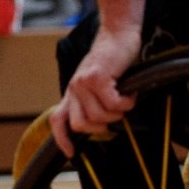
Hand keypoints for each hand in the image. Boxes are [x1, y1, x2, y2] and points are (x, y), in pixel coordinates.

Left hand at [51, 26, 140, 155]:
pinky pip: (113, 104)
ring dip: (118, 112)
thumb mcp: (99, 84)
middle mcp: (74, 88)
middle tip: (115, 114)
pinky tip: (130, 94)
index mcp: (73, 93)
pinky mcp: (97, 77)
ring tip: (125, 99)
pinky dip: (126, 103)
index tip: (72, 154)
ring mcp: (83, 82)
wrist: (118, 35)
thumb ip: (94, 102)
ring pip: (100, 116)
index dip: (62, 139)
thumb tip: (103, 126)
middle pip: (81, 124)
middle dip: (101, 126)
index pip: (58, 120)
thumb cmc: (114, 62)